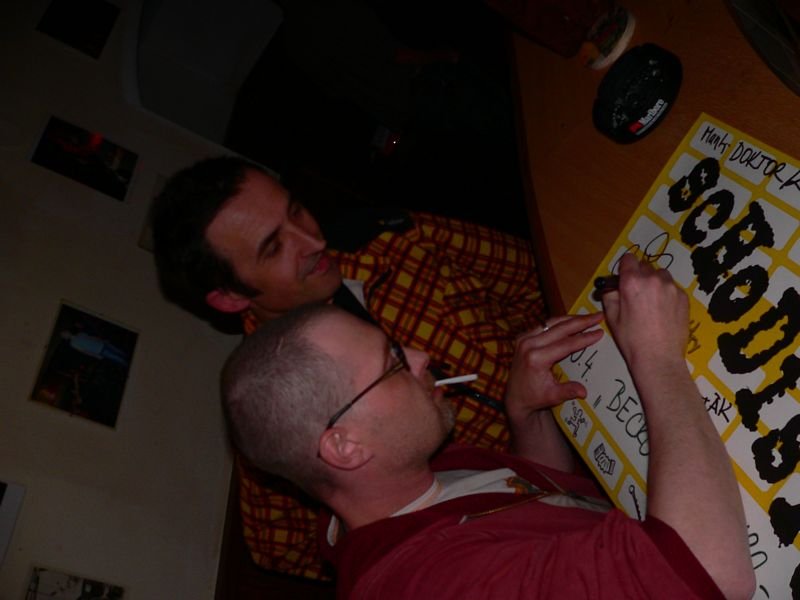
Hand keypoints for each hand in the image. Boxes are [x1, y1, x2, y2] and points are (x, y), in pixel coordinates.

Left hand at [505, 312, 603, 421]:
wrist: (514, 397)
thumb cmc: (534, 398)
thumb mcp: (552, 396)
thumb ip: (567, 391)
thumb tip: (584, 391)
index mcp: (536, 358)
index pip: (566, 344)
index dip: (584, 338)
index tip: (600, 331)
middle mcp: (528, 344)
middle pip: (560, 328)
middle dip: (581, 321)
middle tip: (598, 316)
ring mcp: (524, 339)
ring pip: (551, 323)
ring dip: (571, 319)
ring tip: (588, 316)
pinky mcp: (523, 337)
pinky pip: (544, 325)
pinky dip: (559, 323)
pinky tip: (572, 321)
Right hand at [601, 254, 688, 371]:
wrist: (658, 357)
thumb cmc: (631, 339)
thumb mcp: (612, 317)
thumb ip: (610, 296)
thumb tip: (612, 288)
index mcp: (632, 282)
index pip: (628, 259)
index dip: (625, 268)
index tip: (624, 278)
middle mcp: (653, 279)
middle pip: (644, 266)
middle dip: (639, 276)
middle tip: (637, 295)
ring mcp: (671, 287)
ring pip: (660, 275)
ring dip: (655, 283)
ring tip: (652, 303)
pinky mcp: (683, 297)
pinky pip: (672, 287)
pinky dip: (667, 294)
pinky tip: (663, 312)